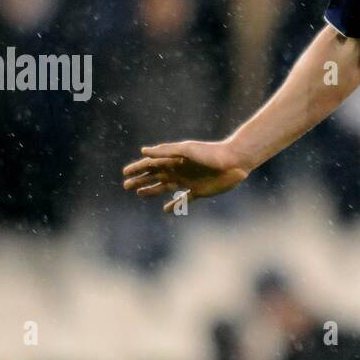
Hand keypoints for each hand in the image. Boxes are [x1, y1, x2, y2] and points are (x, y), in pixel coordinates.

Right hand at [122, 139, 248, 212]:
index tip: (125, 174)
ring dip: (152, 190)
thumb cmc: (210, 153)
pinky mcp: (199, 191)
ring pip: (165, 186)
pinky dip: (174, 204)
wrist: (234, 162)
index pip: (151, 164)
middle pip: (155, 176)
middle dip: (140, 180)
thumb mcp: (187, 150)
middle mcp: (179, 170)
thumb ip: (166, 151)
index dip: (138, 168)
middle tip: (126, 186)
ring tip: (139, 194)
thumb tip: (144, 152)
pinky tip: (165, 209)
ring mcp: (188, 181)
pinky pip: (183, 199)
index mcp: (174, 159)